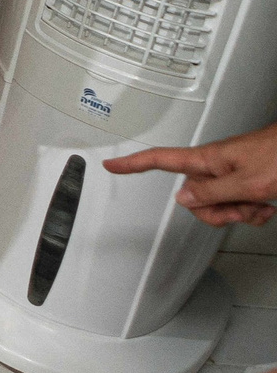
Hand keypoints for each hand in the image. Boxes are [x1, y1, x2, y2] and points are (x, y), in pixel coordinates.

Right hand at [106, 122, 276, 227]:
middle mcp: (216, 165)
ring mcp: (232, 173)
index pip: (161, 159)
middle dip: (217, 212)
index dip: (134, 163)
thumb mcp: (247, 182)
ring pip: (219, 204)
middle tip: (239, 210)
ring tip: (259, 204)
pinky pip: (238, 204)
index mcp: (208, 159)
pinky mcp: (247, 180)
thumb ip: (212, 192)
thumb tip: (183, 198)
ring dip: (240, 213)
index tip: (112, 165)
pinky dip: (252, 210)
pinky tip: (266, 205)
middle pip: (194, 196)